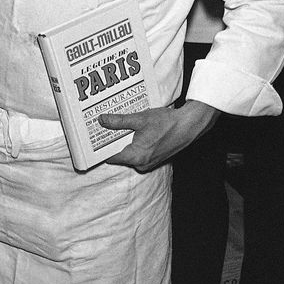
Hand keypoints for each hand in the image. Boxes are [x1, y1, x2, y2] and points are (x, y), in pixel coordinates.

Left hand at [98, 100, 219, 171]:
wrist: (190, 125)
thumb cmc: (167, 123)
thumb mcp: (139, 119)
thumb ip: (118, 121)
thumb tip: (102, 120)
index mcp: (135, 157)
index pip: (110, 157)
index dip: (101, 148)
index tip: (93, 140)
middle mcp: (141, 164)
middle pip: (119, 156)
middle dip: (112, 143)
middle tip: (103, 130)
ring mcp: (149, 163)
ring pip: (129, 154)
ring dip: (124, 143)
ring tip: (118, 128)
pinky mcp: (155, 159)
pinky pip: (138, 154)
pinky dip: (134, 144)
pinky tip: (134, 132)